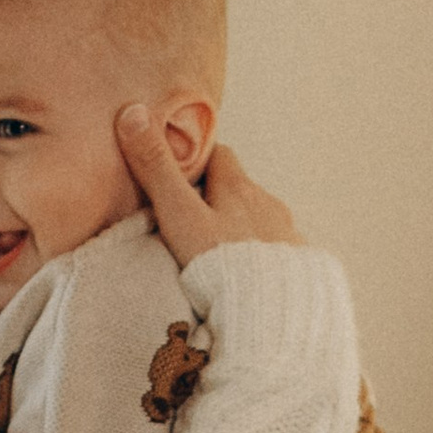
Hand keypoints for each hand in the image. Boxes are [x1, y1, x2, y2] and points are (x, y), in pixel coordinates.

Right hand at [114, 110, 300, 266]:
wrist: (275, 318)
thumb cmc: (222, 267)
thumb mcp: (180, 216)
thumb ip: (156, 170)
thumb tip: (132, 114)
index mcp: (239, 188)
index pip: (219, 155)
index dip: (199, 162)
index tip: (180, 176)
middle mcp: (269, 205)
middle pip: (242, 189)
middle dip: (220, 198)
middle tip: (194, 220)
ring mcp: (288, 237)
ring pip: (261, 221)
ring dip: (242, 230)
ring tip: (221, 255)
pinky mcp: (301, 269)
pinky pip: (280, 254)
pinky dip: (263, 258)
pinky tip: (250, 279)